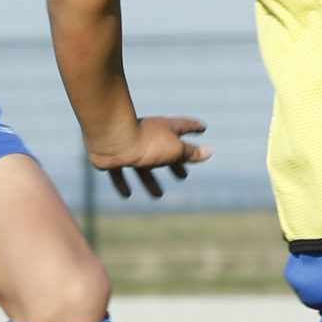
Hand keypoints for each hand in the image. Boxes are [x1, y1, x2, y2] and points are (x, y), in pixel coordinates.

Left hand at [89, 115, 209, 198]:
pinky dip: (124, 183)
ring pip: (142, 166)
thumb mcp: (175, 149)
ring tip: (158, 195)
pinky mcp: (113, 156)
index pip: (185, 126)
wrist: (112, 140)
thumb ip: (190, 153)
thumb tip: (209, 152)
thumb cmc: (147, 142)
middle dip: (173, 164)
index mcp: (165, 129)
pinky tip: (127, 194)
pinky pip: (119, 172)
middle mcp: (147, 135)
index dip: (195, 127)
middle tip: (182, 176)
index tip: (203, 128)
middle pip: (163, 151)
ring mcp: (129, 145)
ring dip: (150, 180)